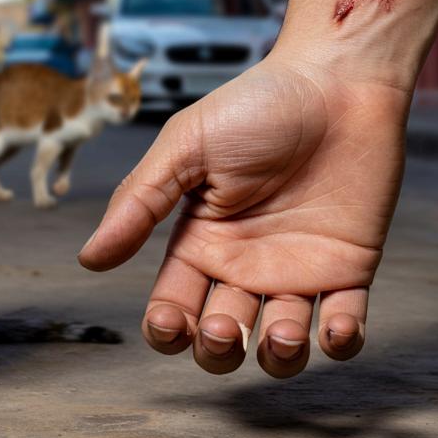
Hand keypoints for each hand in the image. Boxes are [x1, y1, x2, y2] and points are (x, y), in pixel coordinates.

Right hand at [78, 53, 409, 376]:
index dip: (167, 330)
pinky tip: (332, 329)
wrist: (338, 80)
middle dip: (218, 350)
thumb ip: (140, 202)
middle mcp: (245, 264)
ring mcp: (298, 270)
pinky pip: (344, 325)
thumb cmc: (259, 104)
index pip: (173, 307)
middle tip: (225, 328)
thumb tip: (89, 258)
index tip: (172, 324)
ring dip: (279, 357)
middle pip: (221, 339)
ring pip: (280, 346)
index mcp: (200, 240)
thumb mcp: (186, 146)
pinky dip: (340, 342)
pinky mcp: (349, 268)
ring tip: (281, 331)